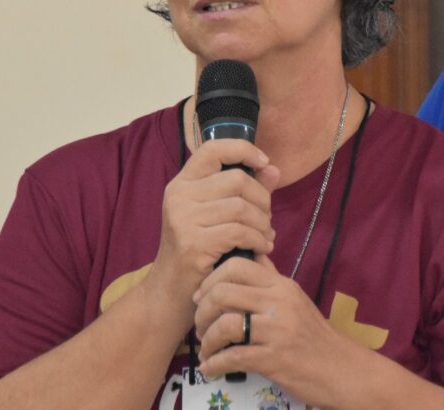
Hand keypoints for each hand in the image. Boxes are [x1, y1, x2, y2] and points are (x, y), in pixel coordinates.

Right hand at [144, 139, 280, 327]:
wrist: (170, 294)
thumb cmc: (199, 251)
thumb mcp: (216, 215)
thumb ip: (245, 191)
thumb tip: (273, 169)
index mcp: (182, 183)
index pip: (213, 149)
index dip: (242, 149)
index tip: (264, 162)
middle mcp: (178, 195)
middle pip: (237, 180)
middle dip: (262, 200)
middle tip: (266, 220)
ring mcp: (182, 219)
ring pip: (242, 207)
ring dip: (263, 224)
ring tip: (266, 237)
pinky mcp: (193, 244)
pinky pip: (240, 232)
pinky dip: (258, 240)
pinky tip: (262, 249)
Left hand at [193, 254, 357, 407]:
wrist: (343, 370)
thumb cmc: (314, 336)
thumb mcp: (295, 299)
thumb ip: (271, 278)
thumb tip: (251, 255)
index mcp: (281, 285)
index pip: (237, 265)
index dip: (210, 279)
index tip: (201, 296)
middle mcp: (278, 302)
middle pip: (223, 292)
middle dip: (202, 312)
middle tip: (200, 327)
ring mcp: (277, 330)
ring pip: (224, 324)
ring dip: (207, 341)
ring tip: (206, 350)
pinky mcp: (274, 359)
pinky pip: (233, 358)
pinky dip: (215, 364)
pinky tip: (210, 369)